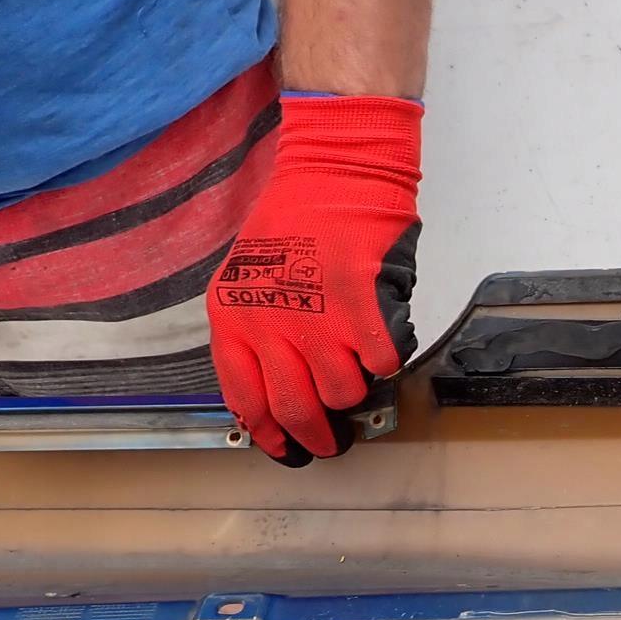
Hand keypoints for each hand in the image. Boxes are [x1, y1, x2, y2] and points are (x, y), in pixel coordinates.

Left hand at [207, 94, 420, 464]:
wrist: (335, 170)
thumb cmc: (296, 219)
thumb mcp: (248, 276)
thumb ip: (255, 332)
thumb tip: (274, 392)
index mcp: (234, 318)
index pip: (246, 402)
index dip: (270, 436)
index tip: (287, 450)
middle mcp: (271, 324)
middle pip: (296, 410)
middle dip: (319, 438)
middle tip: (333, 443)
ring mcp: (318, 318)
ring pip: (343, 392)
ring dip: (356, 387)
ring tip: (356, 364)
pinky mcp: (362, 308)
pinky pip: (381, 362)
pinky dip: (386, 357)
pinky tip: (380, 333)